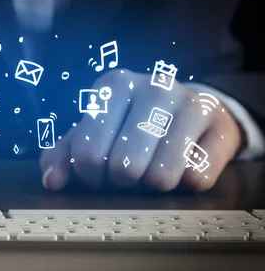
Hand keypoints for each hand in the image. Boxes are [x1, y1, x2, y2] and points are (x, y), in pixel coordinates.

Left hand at [40, 69, 243, 191]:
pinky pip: (196, 178)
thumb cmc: (130, 125)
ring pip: (161, 177)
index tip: (98, 170)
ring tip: (153, 169)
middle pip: (124, 168)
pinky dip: (186, 182)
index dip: (90, 174)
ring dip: (153, 185)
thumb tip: (51, 181)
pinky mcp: (219, 124)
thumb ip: (63, 154)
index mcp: (113, 85)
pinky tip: (183, 163)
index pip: (88, 153)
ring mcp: (189, 102)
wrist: (191, 111)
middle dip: (122, 181)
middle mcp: (153, 86)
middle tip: (127, 172)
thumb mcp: (93, 133)